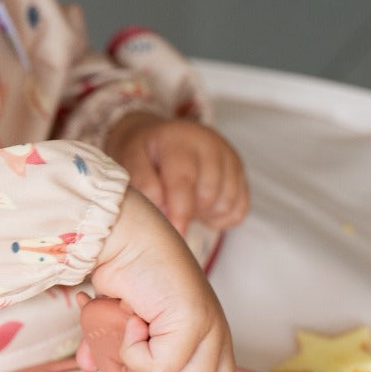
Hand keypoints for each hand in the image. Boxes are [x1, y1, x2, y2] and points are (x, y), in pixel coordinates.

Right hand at [77, 196, 235, 371]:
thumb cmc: (122, 269)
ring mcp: (210, 328)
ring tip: (130, 337)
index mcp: (207, 337)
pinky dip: (135, 353)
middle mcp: (216, 335)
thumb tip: (85, 365)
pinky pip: (163, 368)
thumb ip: (110, 349)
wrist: (119, 232)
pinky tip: (131, 321)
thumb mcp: (117, 323)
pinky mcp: (194, 321)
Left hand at [106, 113, 248, 234]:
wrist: (159, 136)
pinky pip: (239, 210)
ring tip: (183, 203)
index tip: (174, 235)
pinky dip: (221, 217)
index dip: (179, 213)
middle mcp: (211, 145)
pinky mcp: (241, 171)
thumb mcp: (129, 159)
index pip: (184, 183)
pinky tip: (201, 207)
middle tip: (168, 208)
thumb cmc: (143, 152)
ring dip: (205, 214)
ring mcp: (229, 157)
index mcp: (179, 141)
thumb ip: (142, 182)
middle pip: (207, 197)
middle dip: (188, 212)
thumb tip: (160, 207)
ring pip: (226, 204)